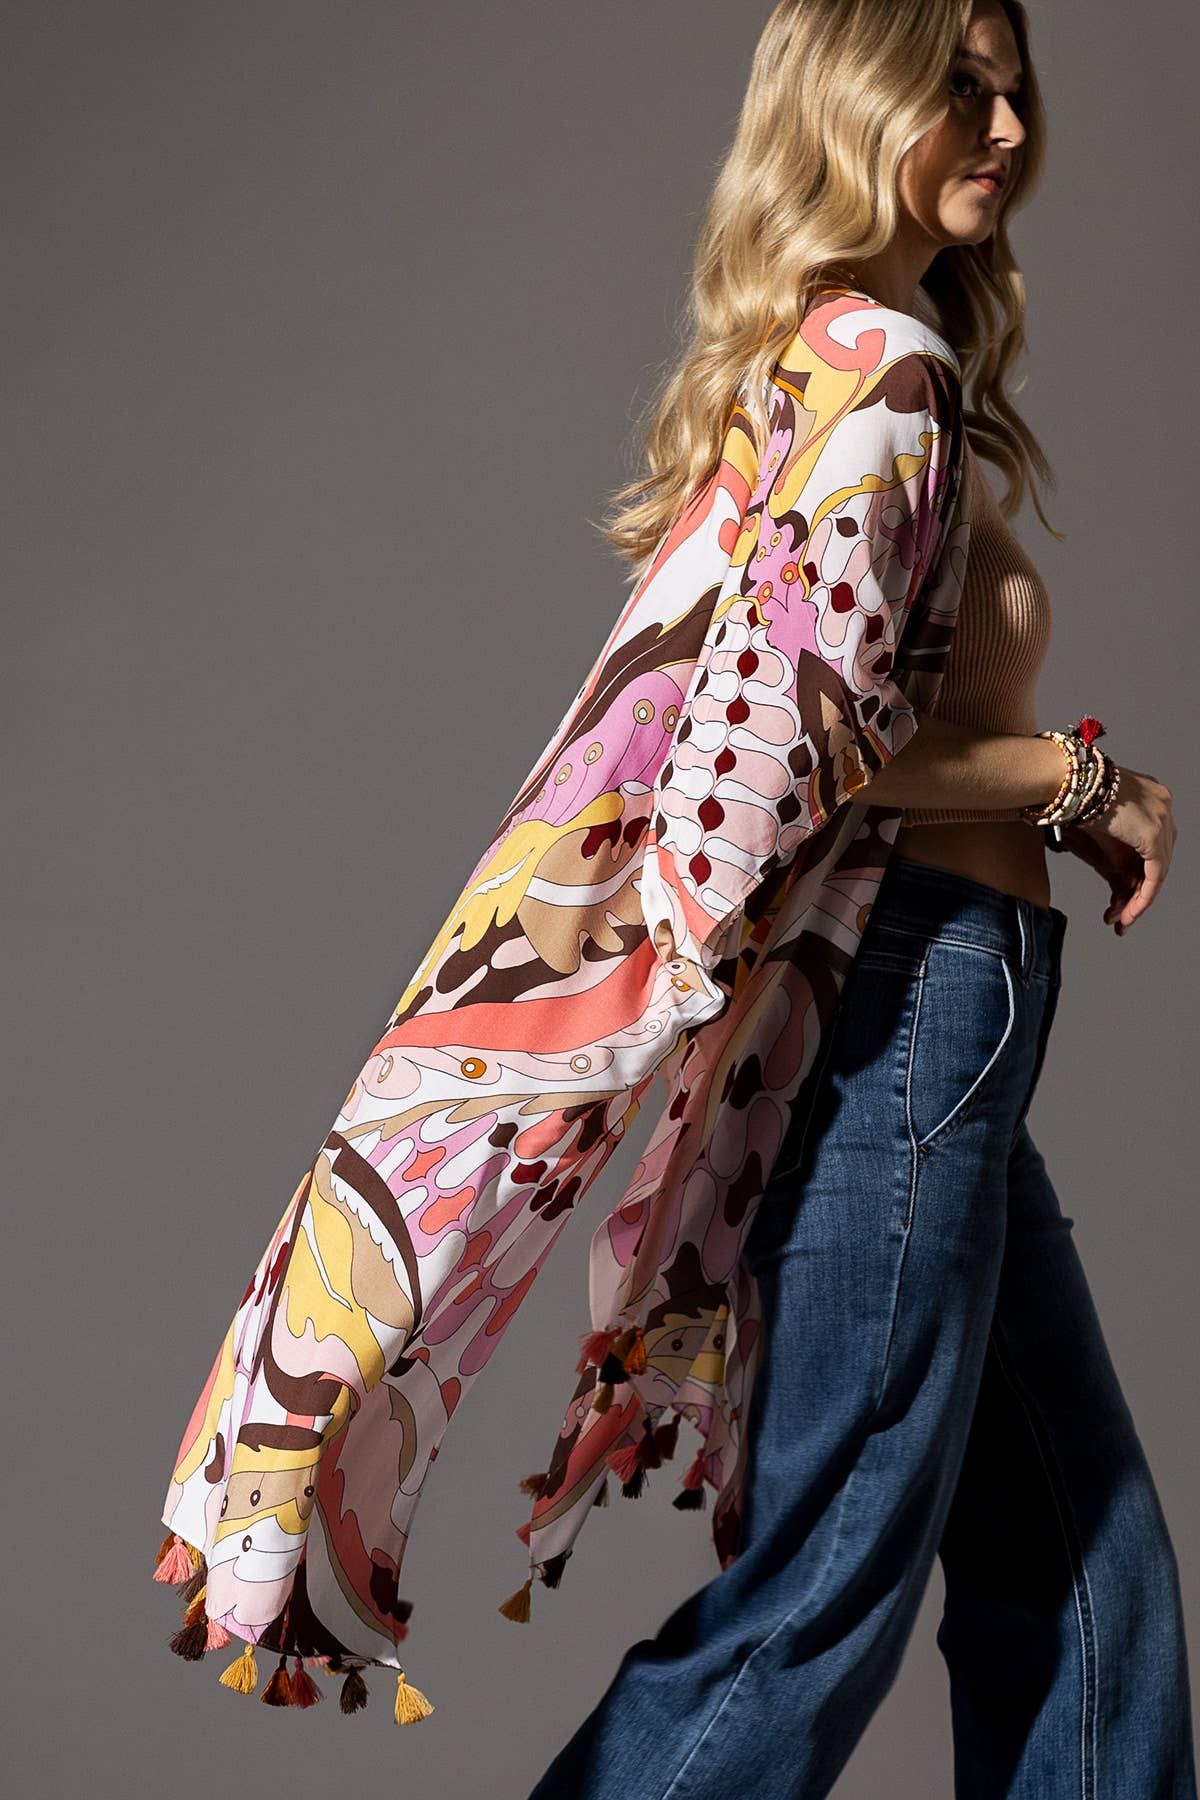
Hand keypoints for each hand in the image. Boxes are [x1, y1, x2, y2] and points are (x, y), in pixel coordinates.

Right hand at [1061, 765, 1175, 934]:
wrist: (1066, 781)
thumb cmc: (1072, 796)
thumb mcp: (1100, 825)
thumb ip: (1116, 847)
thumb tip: (1121, 879)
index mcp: (1151, 795)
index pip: (1153, 842)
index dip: (1140, 871)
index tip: (1126, 893)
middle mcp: (1162, 803)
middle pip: (1158, 856)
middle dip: (1141, 890)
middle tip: (1125, 914)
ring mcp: (1161, 817)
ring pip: (1159, 869)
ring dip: (1141, 899)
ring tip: (1124, 919)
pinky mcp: (1152, 834)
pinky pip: (1155, 875)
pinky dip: (1144, 896)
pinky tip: (1131, 911)